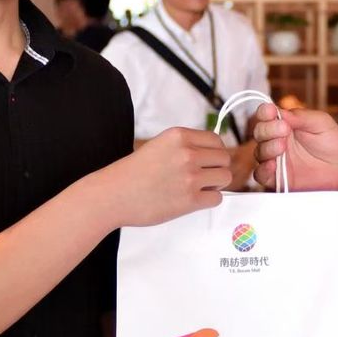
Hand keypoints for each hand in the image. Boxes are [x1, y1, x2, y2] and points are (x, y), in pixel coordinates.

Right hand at [107, 127, 230, 226]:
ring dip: (215, 185)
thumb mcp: (159, 146)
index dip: (214, 153)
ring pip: (225, 177)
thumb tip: (215, 153)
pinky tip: (192, 200)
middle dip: (216, 169)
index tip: (208, 162)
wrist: (112, 195)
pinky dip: (208, 200)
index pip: (216, 140)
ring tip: (197, 189)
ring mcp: (190, 177)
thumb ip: (185, 146)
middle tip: (202, 178)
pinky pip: (217, 198)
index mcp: (179, 136)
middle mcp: (187, 153)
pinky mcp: (190, 199)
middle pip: (224, 158)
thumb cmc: (132, 173)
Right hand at [250, 104, 337, 192]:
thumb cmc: (333, 145)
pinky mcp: (277, 178)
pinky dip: (264, 169)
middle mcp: (277, 140)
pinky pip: (261, 175)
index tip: (271, 111)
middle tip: (283, 129)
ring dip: (268, 147)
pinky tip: (273, 165)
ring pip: (259, 152)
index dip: (265, 112)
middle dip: (268, 129)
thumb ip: (303, 116)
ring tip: (283, 146)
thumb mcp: (323, 124)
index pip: (266, 115)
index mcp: (286, 124)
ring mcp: (276, 159)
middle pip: (259, 132)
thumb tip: (281, 111)